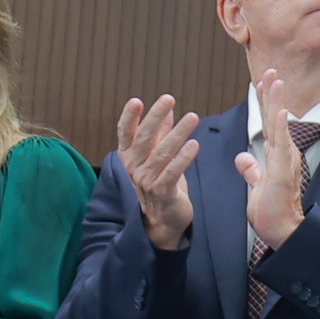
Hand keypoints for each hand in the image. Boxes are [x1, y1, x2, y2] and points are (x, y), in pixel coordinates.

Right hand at [115, 95, 203, 252]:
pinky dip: (184, 157)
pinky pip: (173, 172)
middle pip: (143, 138)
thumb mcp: (158, 157)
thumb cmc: (161, 184)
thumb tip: (167, 111)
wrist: (163, 219)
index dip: (129, 117)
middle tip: (168, 99)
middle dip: (156, 117)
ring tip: (192, 117)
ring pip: (162, 153)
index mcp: (129, 157)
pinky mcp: (162, 192)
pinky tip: (194, 144)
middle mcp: (134, 167)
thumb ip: (161, 135)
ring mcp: (146, 180)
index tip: (136, 101)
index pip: (125, 134)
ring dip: (178, 133)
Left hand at [239, 69, 309, 248]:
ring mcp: (284, 161)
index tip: (263, 82)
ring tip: (276, 80)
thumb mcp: (256, 186)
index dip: (265, 103)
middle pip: (275, 118)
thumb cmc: (271, 212)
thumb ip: (251, 170)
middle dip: (272, 94)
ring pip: (279, 125)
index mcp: (275, 156)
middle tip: (270, 70)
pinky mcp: (282, 172)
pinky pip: (280, 145)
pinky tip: (280, 111)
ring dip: (278, 102)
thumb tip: (242, 158)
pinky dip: (280, 127)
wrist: (281, 232)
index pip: (268, 123)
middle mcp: (283, 154)